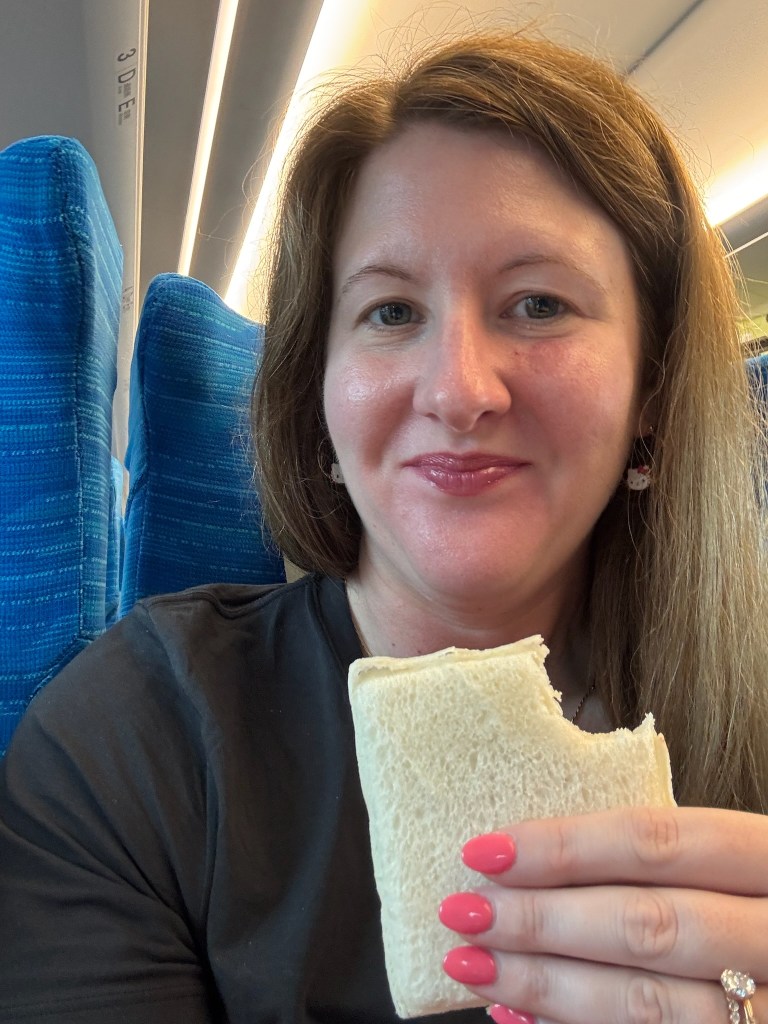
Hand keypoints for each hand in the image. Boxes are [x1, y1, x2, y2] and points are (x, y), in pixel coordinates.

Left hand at [438, 806, 767, 1023]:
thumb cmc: (740, 900)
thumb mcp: (721, 862)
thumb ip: (652, 860)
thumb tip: (526, 856)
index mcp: (765, 857)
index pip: (656, 839)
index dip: (566, 845)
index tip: (486, 850)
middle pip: (647, 924)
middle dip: (543, 920)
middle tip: (465, 913)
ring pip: (649, 1003)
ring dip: (548, 985)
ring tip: (474, 966)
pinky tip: (520, 1016)